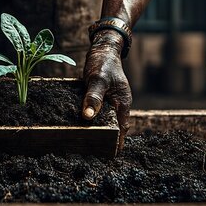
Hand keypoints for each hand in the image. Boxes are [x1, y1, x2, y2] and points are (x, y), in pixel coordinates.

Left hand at [81, 30, 131, 147]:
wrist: (103, 48)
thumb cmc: (102, 63)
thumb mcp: (97, 80)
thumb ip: (93, 97)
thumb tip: (88, 117)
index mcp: (122, 103)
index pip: (121, 129)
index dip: (116, 144)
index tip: (110, 157)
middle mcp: (119, 105)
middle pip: (115, 128)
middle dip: (108, 141)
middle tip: (95, 155)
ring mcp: (111, 101)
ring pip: (107, 121)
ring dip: (100, 131)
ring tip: (88, 145)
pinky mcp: (103, 97)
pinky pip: (100, 113)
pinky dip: (94, 120)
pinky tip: (83, 126)